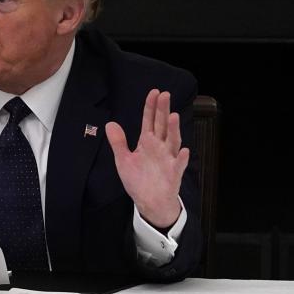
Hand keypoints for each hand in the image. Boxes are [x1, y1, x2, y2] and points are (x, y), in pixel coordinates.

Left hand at [105, 89, 188, 228]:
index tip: (154, 92)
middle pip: (162, 126)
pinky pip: (178, 165)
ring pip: (172, 142)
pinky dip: (181, 158)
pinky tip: (183, 150)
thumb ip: (118, 142)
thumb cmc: (138, 180)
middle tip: (165, 95)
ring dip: (173, 130)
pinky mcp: (173, 174)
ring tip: (173, 116)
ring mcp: (168, 159)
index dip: (151, 107)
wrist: (149, 202)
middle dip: (163, 111)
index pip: (149, 121)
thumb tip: (110, 124)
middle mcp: (160, 147)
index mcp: (147, 143)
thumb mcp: (123, 160)